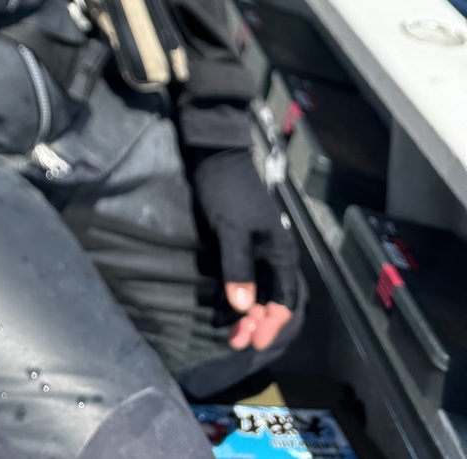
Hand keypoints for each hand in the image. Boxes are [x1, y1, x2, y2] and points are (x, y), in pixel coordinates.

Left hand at [191, 148, 298, 352]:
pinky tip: (225, 307)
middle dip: (256, 324)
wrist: (214, 157)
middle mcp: (273, 255)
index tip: (254, 342)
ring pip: (257, 292)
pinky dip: (237, 296)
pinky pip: (244, 279)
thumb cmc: (228, 192)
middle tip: (236, 342)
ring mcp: (256, 250)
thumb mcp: (232, 229)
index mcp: (280, 253)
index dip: (272, 324)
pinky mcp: (240, 245)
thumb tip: (244, 308)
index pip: (285, 299)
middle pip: (271, 300)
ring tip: (230, 332)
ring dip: (246, 313)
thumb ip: (238, 267)